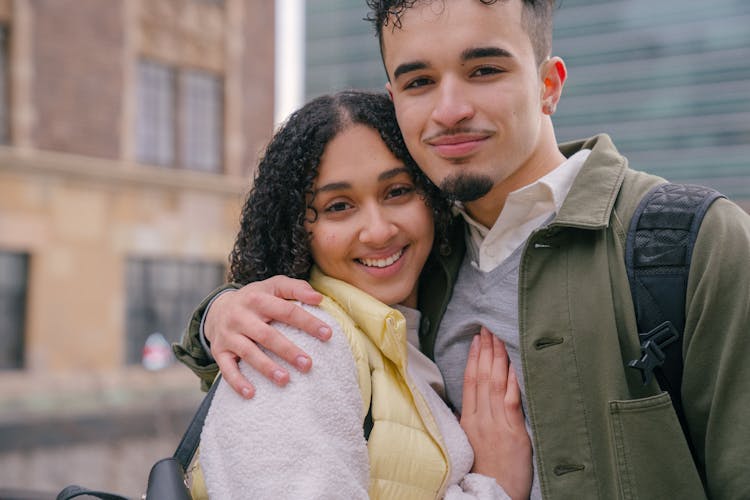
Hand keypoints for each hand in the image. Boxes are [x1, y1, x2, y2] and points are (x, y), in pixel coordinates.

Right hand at [205, 276, 330, 397]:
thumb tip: (318, 298)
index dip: (307, 322)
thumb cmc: (255, 299)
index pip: (286, 311)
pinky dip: (237, 382)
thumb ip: (296, 288)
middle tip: (307, 364)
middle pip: (267, 335)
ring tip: (285, 380)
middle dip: (288, 351)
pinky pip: (227, 368)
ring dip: (267, 367)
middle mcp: (241, 316)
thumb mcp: (273, 286)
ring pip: (248, 353)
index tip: (327, 335)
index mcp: (257, 299)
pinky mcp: (219, 351)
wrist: (217, 308)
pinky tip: (251, 393)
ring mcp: (229, 335)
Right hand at [460, 327, 531, 499]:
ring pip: (495, 385)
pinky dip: (512, 383)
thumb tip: (467, 403)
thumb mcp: (468, 443)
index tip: (476, 340)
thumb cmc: (482, 472)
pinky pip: (511, 402)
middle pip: (482, 377)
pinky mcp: (514, 434)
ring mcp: (497, 425)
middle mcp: (480, 419)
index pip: (469, 381)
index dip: (473, 358)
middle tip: (488, 330)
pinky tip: (513, 367)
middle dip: (486, 351)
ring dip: (498, 360)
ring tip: (498, 340)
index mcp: (467, 420)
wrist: (493, 495)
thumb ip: (468, 421)